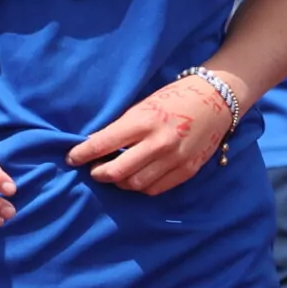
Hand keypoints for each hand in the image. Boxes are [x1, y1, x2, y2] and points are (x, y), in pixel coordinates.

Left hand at [70, 75, 235, 194]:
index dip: (81, 154)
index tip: (71, 158)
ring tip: (113, 174)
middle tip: (93, 170)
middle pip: (117, 172)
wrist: (215, 101)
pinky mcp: (187, 171)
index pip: (102, 144)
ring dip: (119, 182)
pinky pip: (155, 188)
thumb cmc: (173, 99)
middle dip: (98, 174)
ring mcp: (175, 159)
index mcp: (143, 121)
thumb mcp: (142, 107)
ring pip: (135, 184)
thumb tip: (95, 145)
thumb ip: (121, 127)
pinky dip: (140, 187)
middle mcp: (158, 143)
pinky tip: (135, 178)